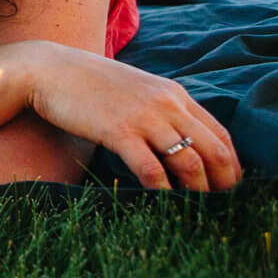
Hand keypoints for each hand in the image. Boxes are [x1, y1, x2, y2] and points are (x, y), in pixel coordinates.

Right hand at [21, 41, 241, 190]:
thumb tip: (177, 141)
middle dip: (222, 182)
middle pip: (213, 150)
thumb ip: (160, 109)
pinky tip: (159, 201)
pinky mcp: (117, 131)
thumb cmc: (88, 83)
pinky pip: (150, 169)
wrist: (47, 69)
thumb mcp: (135, 89)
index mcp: (173, 94)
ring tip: (192, 208)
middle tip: (217, 205)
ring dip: (195, 190)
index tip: (226, 185)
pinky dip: (161, 190)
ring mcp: (143, 117)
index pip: (220, 133)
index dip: (230, 164)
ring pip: (188, 162)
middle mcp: (166, 104)